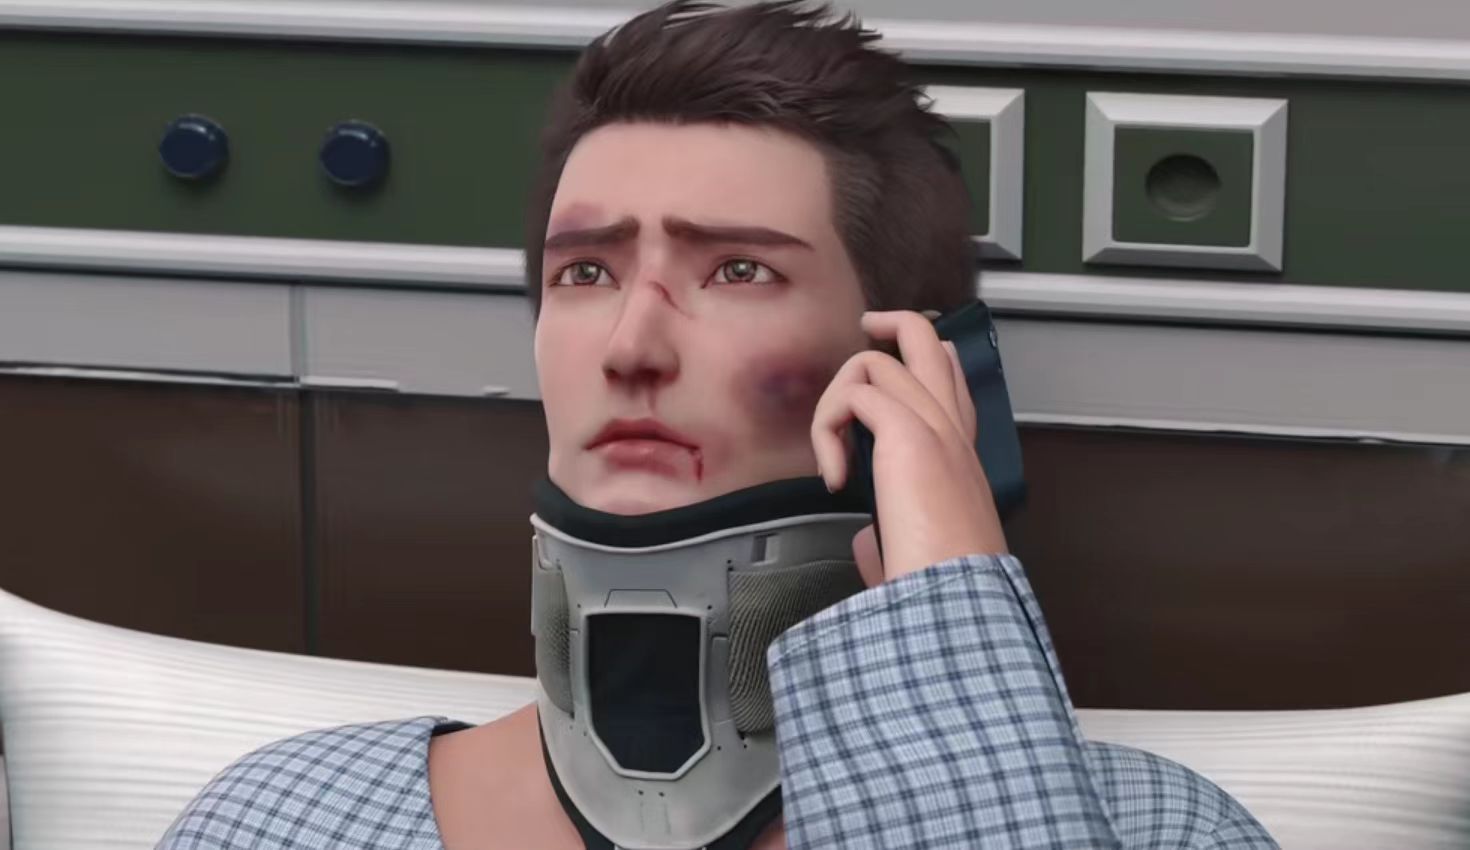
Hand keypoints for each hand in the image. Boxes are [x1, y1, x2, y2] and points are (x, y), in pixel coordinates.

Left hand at [811, 310, 1007, 583]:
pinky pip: (854, 394)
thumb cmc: (942, 587)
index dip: (920, 362)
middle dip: (892, 325)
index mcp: (959, 458)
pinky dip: (828, 428)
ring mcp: (934, 426)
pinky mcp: (908, 432)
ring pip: (878, 360)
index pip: (950, 382)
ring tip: (831, 455)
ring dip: (836, 401)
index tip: (884, 377)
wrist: (958, 600)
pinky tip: (834, 477)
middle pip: (929, 342)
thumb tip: (867, 543)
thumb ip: (892, 537)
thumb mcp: (915, 556)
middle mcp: (952, 433)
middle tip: (866, 329)